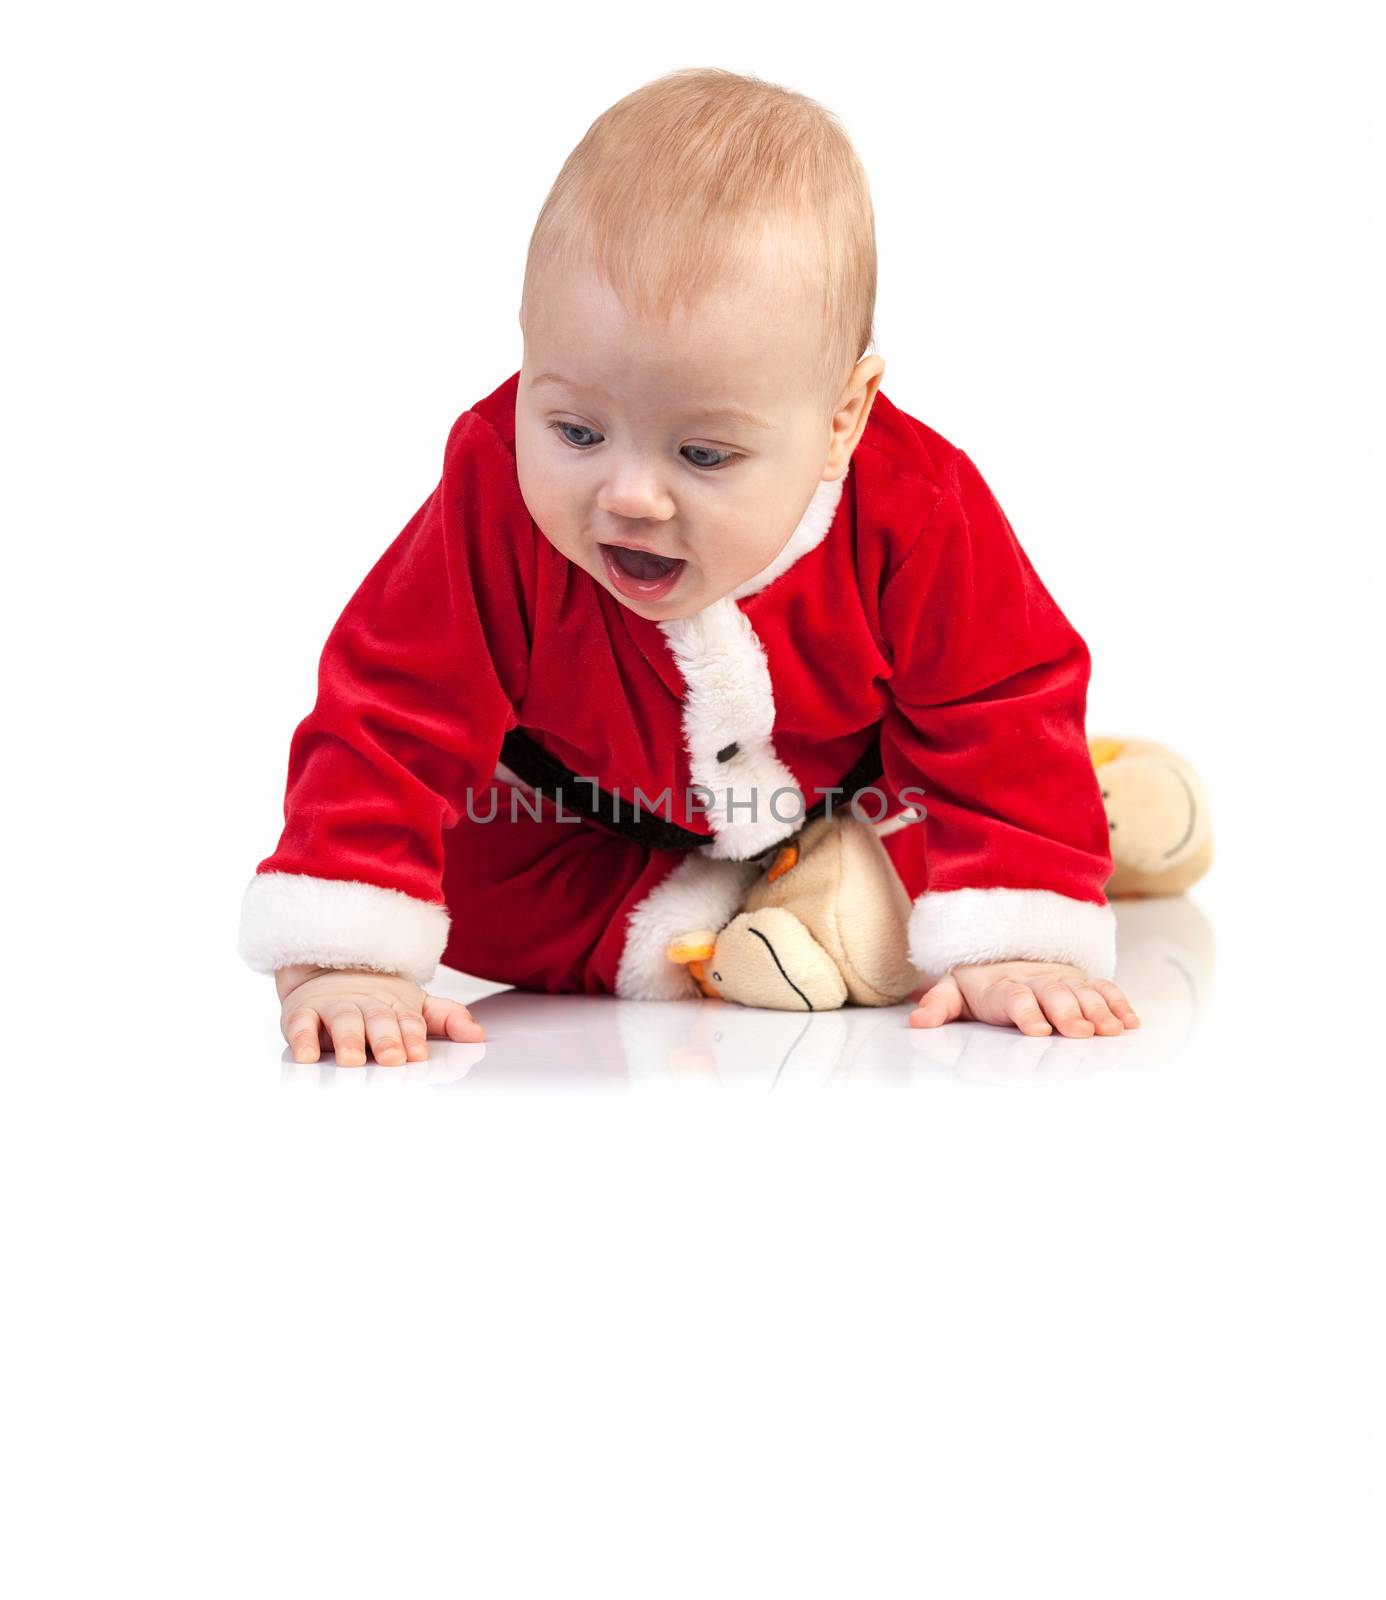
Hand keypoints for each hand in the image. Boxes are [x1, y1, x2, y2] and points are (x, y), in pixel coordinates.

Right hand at [275, 965, 485, 1065]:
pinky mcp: (303, 1011)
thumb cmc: (377, 1001)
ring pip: (343, 1021)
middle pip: (378, 1020)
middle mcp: (367, 1005)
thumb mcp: (415, 1007)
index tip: (418, 1054)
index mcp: (396, 1006)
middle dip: (386, 1039)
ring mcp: (335, 1007)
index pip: (409, 1021)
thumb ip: (447, 1019)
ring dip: (348, 1040)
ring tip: (353, 1061)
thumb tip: (479, 1036)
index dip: (413, 1036)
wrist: (330, 969)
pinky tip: (307, 1055)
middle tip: (391, 1060)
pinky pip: (301, 1024)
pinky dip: (303, 1038)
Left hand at [908, 960, 1139, 1037]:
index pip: (1014, 997)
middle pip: (1054, 994)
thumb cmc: (980, 984)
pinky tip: (1130, 1022)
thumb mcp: (955, 991)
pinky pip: (1103, 989)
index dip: (1026, 1012)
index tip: (1037, 1030)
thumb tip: (917, 1022)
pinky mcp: (1082, 982)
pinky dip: (1118, 1003)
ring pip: (1083, 992)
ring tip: (1113, 1030)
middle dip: (1069, 1012)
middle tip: (1082, 1033)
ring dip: (1100, 1010)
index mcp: (1004, 986)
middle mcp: (1037, 981)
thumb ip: (939, 1006)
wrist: (1004, 951)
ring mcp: (1062, 980)